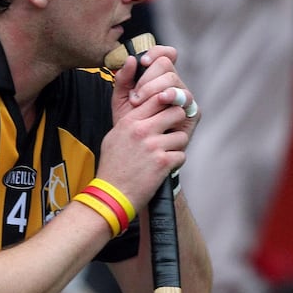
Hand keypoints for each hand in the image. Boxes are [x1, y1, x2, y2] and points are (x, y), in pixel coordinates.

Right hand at [102, 46, 198, 208]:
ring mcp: (153, 146)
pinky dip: (175, 162)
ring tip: (164, 154)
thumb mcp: (114, 135)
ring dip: (176, 146)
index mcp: (129, 121)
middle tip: (169, 133)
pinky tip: (163, 168)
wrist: (111, 195)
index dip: (166, 103)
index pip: (156, 97)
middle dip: (176, 123)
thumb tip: (140, 99)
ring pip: (181, 135)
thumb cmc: (112, 165)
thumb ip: (129, 116)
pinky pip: (181, 155)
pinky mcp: (163, 163)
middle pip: (175, 111)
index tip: (167, 110)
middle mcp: (142, 130)